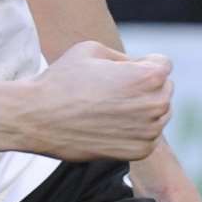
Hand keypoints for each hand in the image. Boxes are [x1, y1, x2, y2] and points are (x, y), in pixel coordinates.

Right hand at [19, 41, 172, 160]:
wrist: (37, 118)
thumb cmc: (62, 79)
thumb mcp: (91, 49)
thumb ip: (125, 56)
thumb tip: (140, 67)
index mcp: (148, 76)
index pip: (163, 64)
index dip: (140, 62)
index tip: (118, 70)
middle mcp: (155, 104)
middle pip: (164, 88)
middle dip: (144, 85)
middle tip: (110, 89)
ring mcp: (149, 131)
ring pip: (159, 113)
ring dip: (141, 108)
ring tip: (107, 106)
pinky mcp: (139, 151)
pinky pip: (148, 134)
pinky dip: (134, 129)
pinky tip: (107, 124)